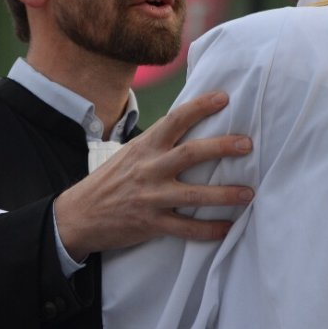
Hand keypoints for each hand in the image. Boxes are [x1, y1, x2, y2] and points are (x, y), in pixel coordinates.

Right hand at [53, 91, 253, 260]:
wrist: (79, 215)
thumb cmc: (110, 182)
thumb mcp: (130, 154)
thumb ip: (157, 144)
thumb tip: (190, 129)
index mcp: (145, 147)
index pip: (175, 120)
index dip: (200, 107)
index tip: (224, 98)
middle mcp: (149, 168)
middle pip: (191, 153)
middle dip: (222, 147)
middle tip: (248, 144)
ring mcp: (150, 197)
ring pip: (194, 194)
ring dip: (224, 194)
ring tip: (249, 192)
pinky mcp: (151, 224)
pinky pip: (186, 228)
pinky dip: (208, 230)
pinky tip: (228, 228)